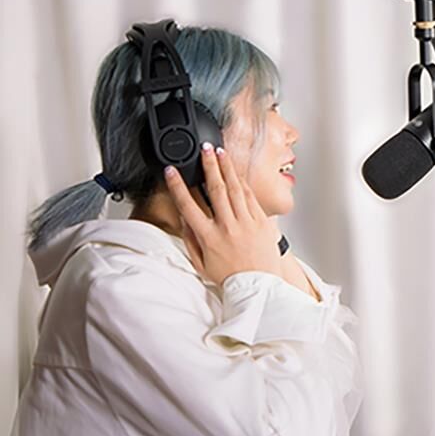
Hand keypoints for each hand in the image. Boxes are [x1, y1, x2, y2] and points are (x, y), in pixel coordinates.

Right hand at [164, 143, 282, 284]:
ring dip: (227, 167)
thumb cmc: (231, 277)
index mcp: (208, 237)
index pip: (188, 205)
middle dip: (208, 165)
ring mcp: (246, 223)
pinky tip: (237, 172)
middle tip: (204, 149)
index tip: (171, 172)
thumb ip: (190, 240)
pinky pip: (251, 197)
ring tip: (220, 152)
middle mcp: (227, 227)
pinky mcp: (261, 222)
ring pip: (235, 188)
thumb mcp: (201, 264)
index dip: (178, 186)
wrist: (259, 286)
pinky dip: (243, 182)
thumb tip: (184, 220)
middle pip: (216, 188)